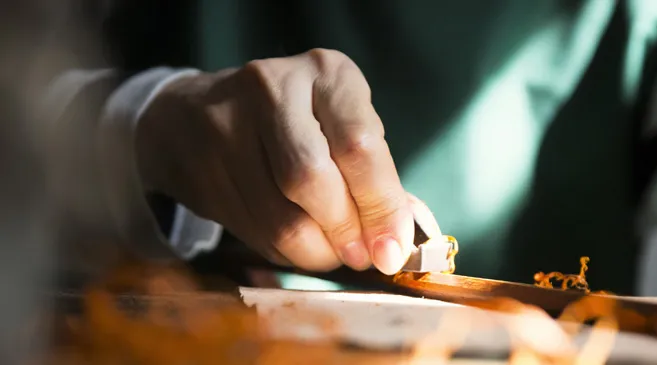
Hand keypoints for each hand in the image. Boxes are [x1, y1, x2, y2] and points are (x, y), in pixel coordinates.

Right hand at [136, 49, 427, 273]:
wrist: (196, 112)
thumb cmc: (299, 123)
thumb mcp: (344, 125)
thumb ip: (375, 175)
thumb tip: (400, 241)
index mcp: (327, 73)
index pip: (359, 146)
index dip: (381, 207)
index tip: (393, 250)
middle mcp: (273, 87)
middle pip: (310, 179)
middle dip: (344, 230)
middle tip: (361, 255)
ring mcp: (226, 122)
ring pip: (278, 215)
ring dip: (315, 251)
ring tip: (333, 254)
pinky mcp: (199, 165)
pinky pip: (252, 229)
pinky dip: (284, 252)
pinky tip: (297, 246)